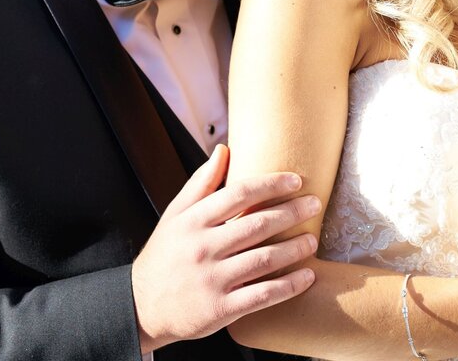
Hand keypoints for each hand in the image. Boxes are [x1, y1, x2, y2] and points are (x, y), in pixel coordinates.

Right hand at [130, 144, 320, 352]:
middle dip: (292, 212)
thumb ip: (201, 183)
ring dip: (295, 248)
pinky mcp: (220, 309)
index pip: (238, 194)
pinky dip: (289, 286)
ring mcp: (212, 279)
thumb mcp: (175, 215)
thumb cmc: (165, 255)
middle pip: (257, 224)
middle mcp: (202, 248)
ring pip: (264, 259)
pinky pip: (262, 296)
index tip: (296, 181)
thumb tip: (224, 150)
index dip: (271, 184)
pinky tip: (307, 276)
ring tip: (313, 240)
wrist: (142, 307)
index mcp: (193, 221)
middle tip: (315, 204)